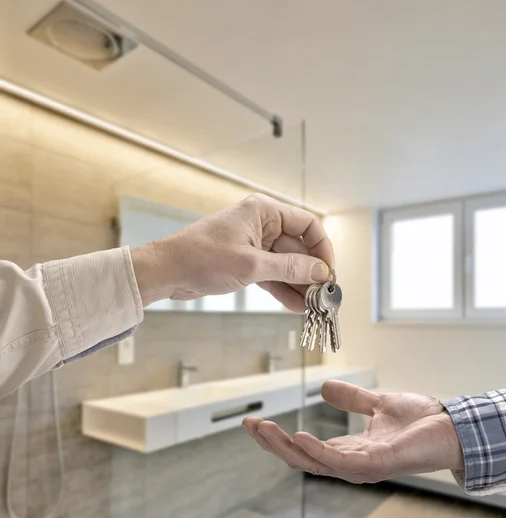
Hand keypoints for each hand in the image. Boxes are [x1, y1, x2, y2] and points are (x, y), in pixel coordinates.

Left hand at [131, 194, 333, 311]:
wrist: (166, 271)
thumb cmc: (201, 257)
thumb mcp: (251, 265)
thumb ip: (289, 268)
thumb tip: (321, 273)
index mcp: (264, 211)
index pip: (307, 224)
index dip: (322, 248)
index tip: (328, 271)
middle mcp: (262, 224)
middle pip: (298, 247)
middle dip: (311, 272)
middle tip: (324, 296)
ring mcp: (254, 244)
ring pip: (286, 264)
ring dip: (299, 284)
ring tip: (313, 306)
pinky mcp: (246, 261)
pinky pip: (272, 274)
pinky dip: (283, 289)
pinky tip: (296, 305)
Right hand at [243, 381, 463, 483]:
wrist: (452, 425)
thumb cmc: (420, 420)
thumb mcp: (378, 403)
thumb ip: (352, 399)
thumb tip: (323, 387)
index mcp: (349, 450)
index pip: (305, 448)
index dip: (278, 438)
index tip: (254, 422)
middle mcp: (351, 463)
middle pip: (302, 459)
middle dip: (273, 445)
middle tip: (249, 425)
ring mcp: (362, 467)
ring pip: (313, 462)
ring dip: (285, 447)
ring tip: (263, 429)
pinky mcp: (377, 464)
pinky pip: (339, 462)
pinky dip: (316, 451)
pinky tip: (297, 436)